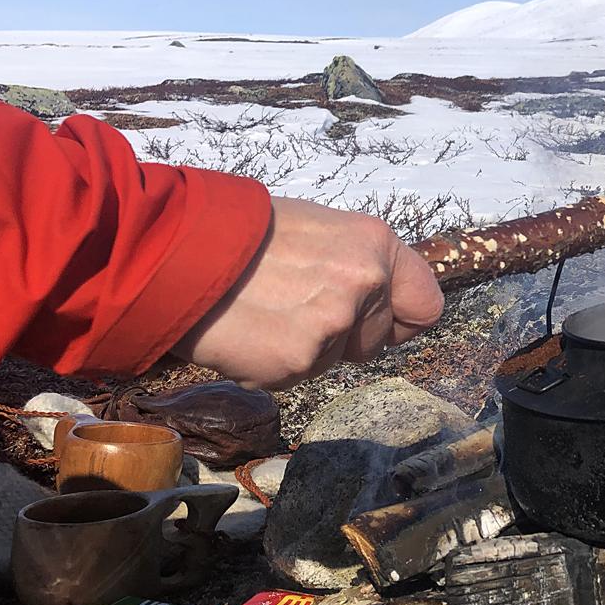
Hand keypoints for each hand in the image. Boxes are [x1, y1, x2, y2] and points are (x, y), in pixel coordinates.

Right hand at [173, 197, 443, 388]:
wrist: (179, 249)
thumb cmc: (244, 233)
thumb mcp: (317, 229)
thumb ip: (356, 263)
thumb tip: (378, 294)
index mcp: (375, 244)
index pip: (426, 304)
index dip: (400, 318)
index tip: (378, 321)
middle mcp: (366, 282)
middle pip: (377, 340)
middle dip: (343, 335)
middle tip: (293, 308)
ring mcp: (335, 324)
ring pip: (335, 359)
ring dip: (305, 348)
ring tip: (264, 313)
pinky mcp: (300, 360)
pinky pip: (297, 375)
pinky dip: (271, 364)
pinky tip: (247, 332)